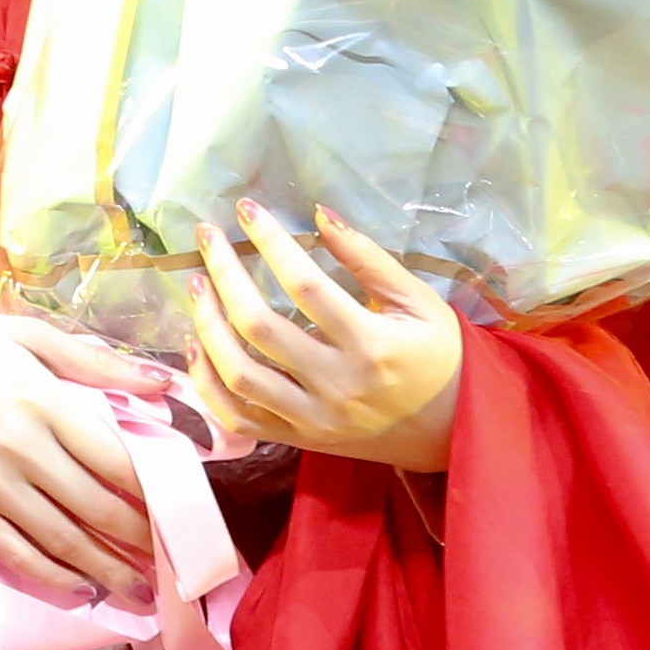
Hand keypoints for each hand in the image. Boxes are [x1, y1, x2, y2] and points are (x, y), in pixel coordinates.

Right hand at [0, 305, 167, 609]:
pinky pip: (17, 555)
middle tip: (168, 559)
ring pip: (62, 538)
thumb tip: (159, 383)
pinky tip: (81, 586)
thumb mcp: (24, 335)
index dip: (150, 489)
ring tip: (139, 586)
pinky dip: (54, 576)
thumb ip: (92, 359)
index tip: (176, 508)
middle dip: (138, 536)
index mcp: (41, 399)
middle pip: (95, 505)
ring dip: (106, 567)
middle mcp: (19, 447)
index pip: (113, 456)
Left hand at [187, 200, 463, 474]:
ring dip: (207, 326)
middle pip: (260, 328)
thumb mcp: (420, 302)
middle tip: (208, 236)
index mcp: (372, 346)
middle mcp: (336, 386)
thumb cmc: (441, 358)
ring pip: (239, 376)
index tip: (246, 209)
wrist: (452, 433)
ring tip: (197, 283)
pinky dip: (208, 383)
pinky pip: (239, 418)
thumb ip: (369, 260)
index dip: (271, 242)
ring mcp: (314, 420)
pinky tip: (197, 344)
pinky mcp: (301, 440)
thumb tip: (320, 215)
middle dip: (225, 274)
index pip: (306, 287)